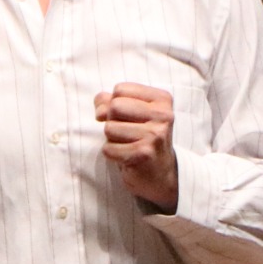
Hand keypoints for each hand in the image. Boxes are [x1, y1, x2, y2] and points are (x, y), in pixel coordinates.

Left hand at [95, 81, 179, 209]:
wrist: (161, 174)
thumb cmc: (142, 138)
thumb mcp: (132, 114)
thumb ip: (111, 101)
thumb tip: (99, 107)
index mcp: (162, 100)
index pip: (120, 89)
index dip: (113, 103)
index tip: (125, 117)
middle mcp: (163, 115)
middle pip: (114, 106)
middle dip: (112, 120)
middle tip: (126, 133)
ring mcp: (155, 135)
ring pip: (109, 128)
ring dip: (112, 139)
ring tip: (127, 145)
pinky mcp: (144, 154)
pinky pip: (109, 148)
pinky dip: (112, 154)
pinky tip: (126, 157)